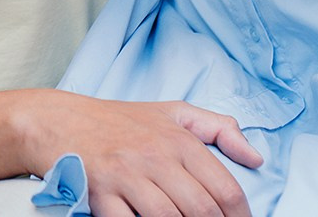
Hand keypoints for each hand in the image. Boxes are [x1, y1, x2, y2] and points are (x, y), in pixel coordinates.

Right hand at [14, 91, 261, 216]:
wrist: (60, 120)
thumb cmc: (121, 120)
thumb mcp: (173, 112)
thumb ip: (219, 128)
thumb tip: (256, 158)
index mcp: (179, 139)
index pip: (224, 189)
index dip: (240, 216)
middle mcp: (155, 157)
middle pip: (201, 210)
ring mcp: (126, 176)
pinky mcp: (100, 194)